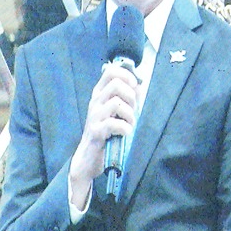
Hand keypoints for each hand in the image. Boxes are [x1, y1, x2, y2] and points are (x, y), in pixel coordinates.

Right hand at [69, 62, 140, 208]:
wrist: (88, 158)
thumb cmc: (105, 134)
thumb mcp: (116, 113)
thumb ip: (127, 98)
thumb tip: (141, 85)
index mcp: (99, 95)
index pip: (111, 72)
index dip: (127, 76)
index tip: (134, 88)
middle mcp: (95, 102)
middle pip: (116, 84)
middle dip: (131, 96)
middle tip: (132, 110)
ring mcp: (94, 116)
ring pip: (118, 103)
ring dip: (130, 115)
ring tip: (129, 124)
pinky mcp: (96, 132)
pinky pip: (115, 124)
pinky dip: (126, 128)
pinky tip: (125, 134)